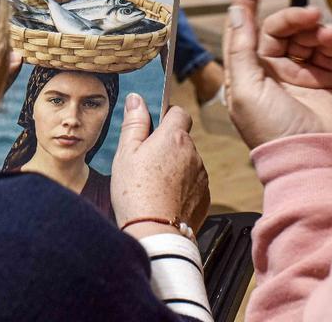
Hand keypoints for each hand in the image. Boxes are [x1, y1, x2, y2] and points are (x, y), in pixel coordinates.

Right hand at [111, 94, 209, 238]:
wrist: (155, 233)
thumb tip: (137, 99)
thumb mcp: (126, 153)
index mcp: (173, 137)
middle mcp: (193, 153)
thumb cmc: (135, 193)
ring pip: (188, 162)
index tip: (153, 127)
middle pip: (182, 140)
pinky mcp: (205, 196)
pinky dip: (182, 188)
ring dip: (176, 167)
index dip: (166, 116)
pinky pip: (194, 184)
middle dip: (168, 146)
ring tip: (153, 185)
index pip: (179, 112)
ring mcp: (201, 176)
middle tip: (146, 162)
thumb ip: (134, 123)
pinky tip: (164, 198)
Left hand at [223, 0, 331, 148]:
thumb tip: (237, 10)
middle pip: (280, 27)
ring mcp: (298, 73)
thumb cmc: (272, 129)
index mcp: (245, 70)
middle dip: (296, 17)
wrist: (313, 158)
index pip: (244, 25)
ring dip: (320, 30)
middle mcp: (270, 69)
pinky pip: (329, 49)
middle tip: (312, 16)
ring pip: (307, 35)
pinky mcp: (324, 79)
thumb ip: (242, 48)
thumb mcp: (246, 88)